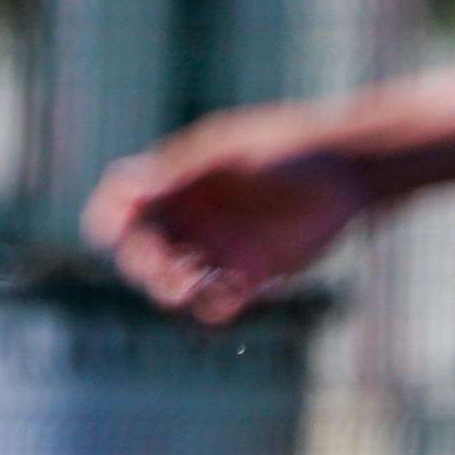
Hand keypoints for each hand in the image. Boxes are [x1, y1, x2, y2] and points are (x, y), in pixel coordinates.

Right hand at [82, 106, 373, 324]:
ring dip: (171, 289)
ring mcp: (217, 247)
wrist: (348, 170)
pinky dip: (211, 307)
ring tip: (190, 285)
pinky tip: (228, 297)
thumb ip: (179, 172)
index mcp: (175, 180)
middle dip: (141, 263)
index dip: (107, 220)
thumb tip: (124, 186)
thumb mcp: (228, 154)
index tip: (111, 234)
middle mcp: (190, 217)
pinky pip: (215, 304)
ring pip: (172, 281)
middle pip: (140, 251)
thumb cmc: (286, 147)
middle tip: (164, 268)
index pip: (120, 204)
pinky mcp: (249, 274)